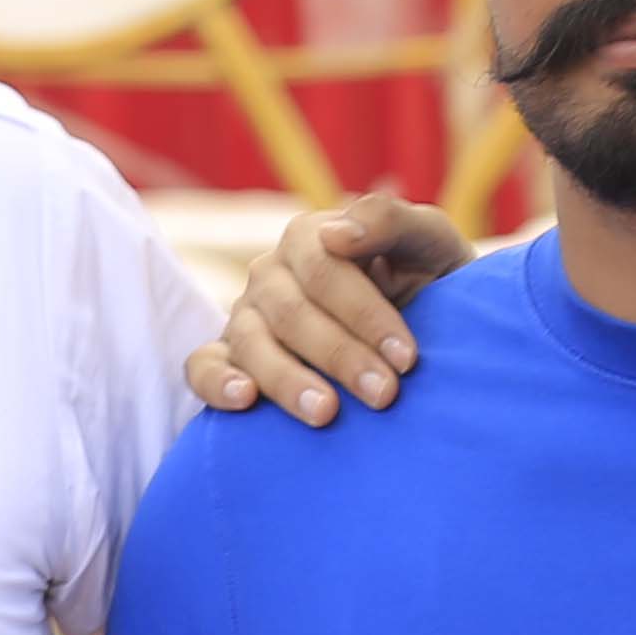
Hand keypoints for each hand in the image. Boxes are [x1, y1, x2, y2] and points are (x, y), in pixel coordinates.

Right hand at [189, 192, 470, 423]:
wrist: (432, 326)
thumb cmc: (428, 280)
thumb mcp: (428, 242)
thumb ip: (390, 221)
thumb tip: (336, 234)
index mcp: (311, 237)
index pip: (324, 270)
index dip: (365, 314)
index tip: (406, 358)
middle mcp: (270, 274)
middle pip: (291, 312)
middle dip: (339, 355)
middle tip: (384, 395)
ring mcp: (244, 315)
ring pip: (250, 342)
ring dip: (287, 379)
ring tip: (325, 413)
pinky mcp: (227, 356)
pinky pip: (202, 366)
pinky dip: (217, 382)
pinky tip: (246, 400)